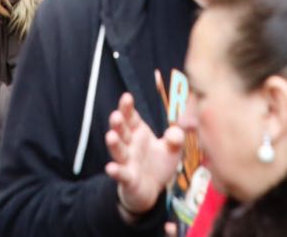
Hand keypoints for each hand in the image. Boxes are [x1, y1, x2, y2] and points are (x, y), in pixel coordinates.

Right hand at [104, 93, 183, 220]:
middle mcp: (130, 145)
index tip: (127, 97)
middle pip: (122, 131)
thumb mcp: (173, 150)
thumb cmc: (159, 165)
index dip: (127, 108)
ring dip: (114, 144)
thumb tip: (176, 131)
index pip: (131, 117)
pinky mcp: (128, 179)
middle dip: (118, 123)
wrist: (152, 190)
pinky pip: (121, 174)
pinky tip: (111, 168)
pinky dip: (115, 171)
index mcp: (139, 133)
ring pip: (118, 151)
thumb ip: (176, 138)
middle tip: (116, 115)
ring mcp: (127, 162)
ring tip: (111, 136)